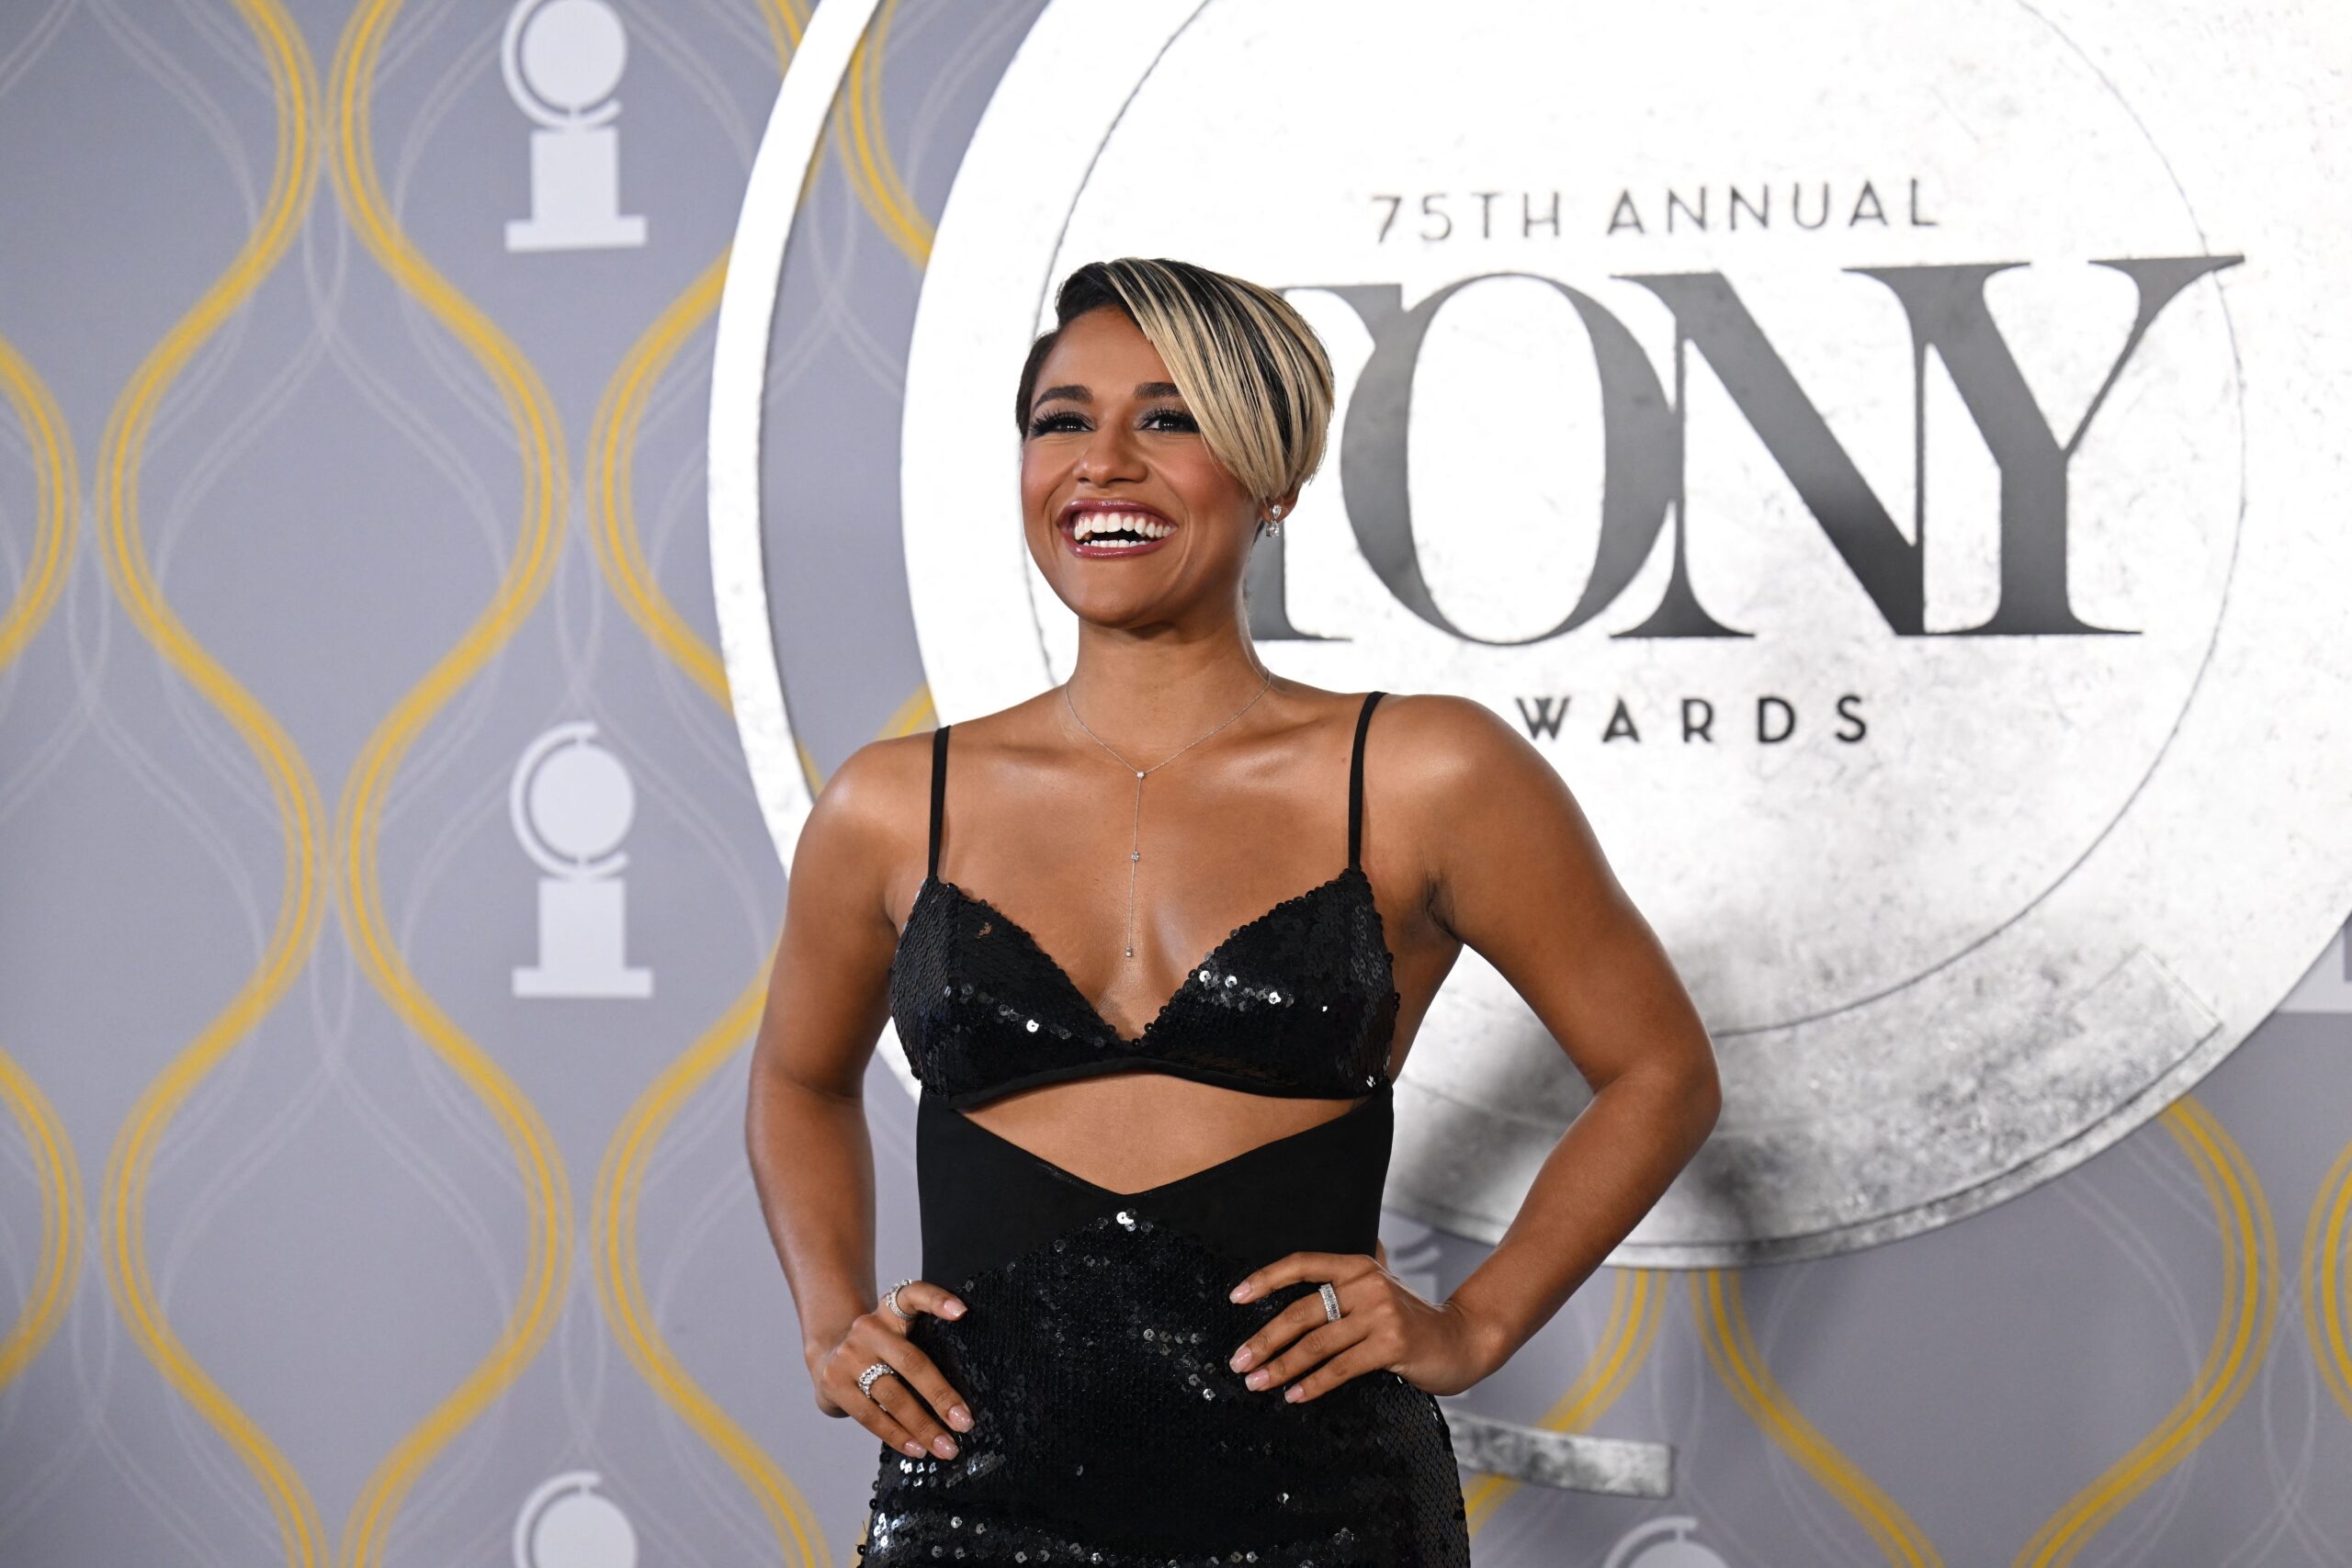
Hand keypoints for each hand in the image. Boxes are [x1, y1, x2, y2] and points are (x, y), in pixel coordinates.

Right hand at [808, 1279, 974, 1459]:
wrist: (827, 1354)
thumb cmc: (879, 1351)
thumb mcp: (896, 1334)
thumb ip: (920, 1346)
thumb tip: (961, 1397)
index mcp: (890, 1310)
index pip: (914, 1294)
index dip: (938, 1300)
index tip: (962, 1312)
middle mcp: (868, 1328)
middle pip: (911, 1362)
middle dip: (940, 1396)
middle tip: (965, 1423)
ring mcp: (849, 1355)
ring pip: (892, 1395)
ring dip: (922, 1426)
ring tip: (945, 1447)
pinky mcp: (834, 1382)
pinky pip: (870, 1414)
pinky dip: (897, 1435)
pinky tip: (916, 1448)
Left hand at [1225, 1249, 1498, 1402]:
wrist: (1462, 1340)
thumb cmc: (1413, 1320)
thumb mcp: (1379, 1290)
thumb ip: (1346, 1284)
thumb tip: (1295, 1286)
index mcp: (1357, 1266)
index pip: (1302, 1264)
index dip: (1265, 1278)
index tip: (1235, 1297)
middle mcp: (1367, 1283)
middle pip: (1301, 1311)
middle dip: (1264, 1339)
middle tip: (1239, 1361)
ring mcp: (1380, 1313)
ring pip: (1316, 1343)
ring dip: (1281, 1367)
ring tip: (1257, 1383)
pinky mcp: (1391, 1344)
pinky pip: (1340, 1367)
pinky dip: (1312, 1384)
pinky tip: (1294, 1395)